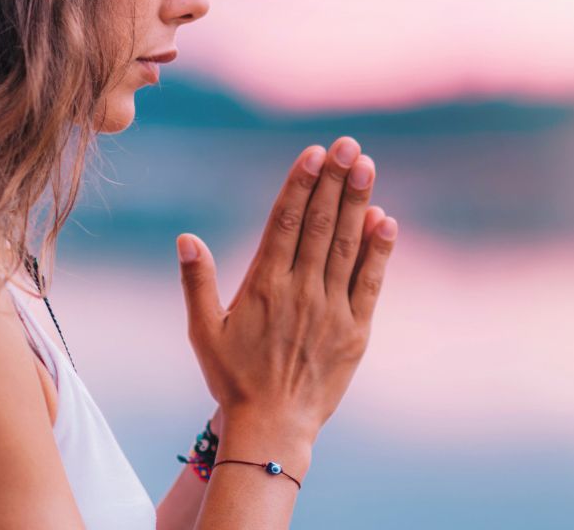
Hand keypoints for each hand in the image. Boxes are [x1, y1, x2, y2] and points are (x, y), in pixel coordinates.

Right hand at [176, 137, 398, 447]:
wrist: (272, 428)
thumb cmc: (233, 379)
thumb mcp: (203, 331)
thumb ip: (196, 281)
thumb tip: (186, 238)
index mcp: (264, 286)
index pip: (285, 222)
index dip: (301, 184)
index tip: (314, 152)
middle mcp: (300, 291)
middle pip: (320, 224)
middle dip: (335, 181)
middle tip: (349, 145)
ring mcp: (331, 310)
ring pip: (346, 246)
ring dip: (358, 203)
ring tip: (367, 166)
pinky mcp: (356, 330)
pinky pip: (370, 283)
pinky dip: (379, 251)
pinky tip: (386, 220)